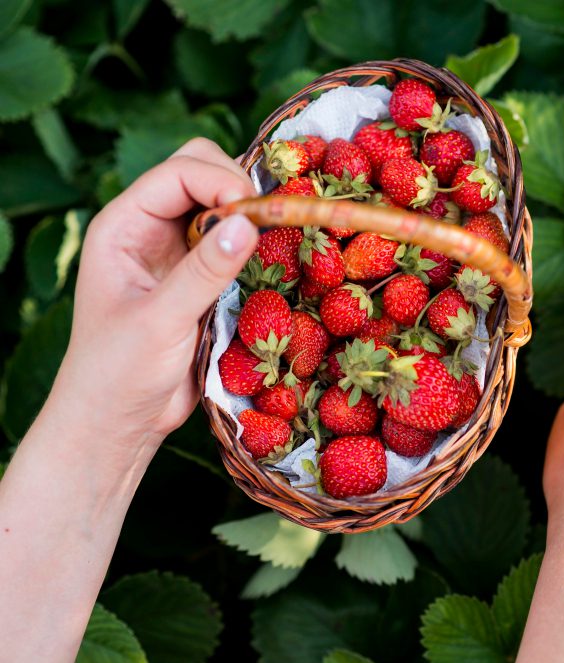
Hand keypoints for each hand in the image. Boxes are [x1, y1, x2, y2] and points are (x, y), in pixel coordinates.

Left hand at [52, 138, 257, 461]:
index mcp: (123, 225)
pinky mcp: (200, 276)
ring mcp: (177, 251)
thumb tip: (249, 223)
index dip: (222, 181)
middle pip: (201, 172)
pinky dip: (257, 243)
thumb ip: (204, 272)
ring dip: (251, 216)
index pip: (179, 172)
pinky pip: (234, 241)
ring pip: (223, 204)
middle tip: (268, 225)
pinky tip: (273, 262)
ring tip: (275, 242)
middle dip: (239, 188)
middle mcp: (149, 228)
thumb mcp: (161, 321)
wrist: (119, 420)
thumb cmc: (120, 372)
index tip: (257, 214)